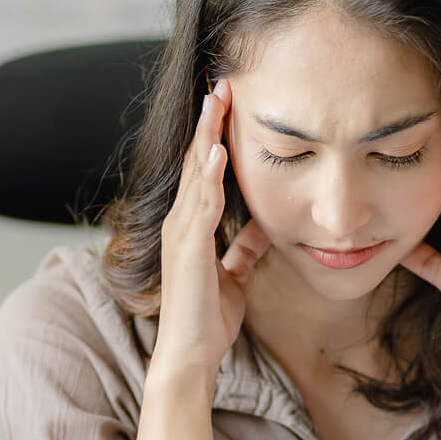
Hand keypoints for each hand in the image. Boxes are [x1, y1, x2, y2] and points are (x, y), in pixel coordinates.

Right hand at [153, 80, 269, 383]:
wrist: (189, 357)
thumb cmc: (208, 319)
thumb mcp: (233, 274)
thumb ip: (243, 248)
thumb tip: (262, 225)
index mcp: (190, 227)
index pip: (201, 170)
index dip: (214, 135)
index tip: (229, 103)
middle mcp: (179, 223)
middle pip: (193, 160)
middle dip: (208, 122)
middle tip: (222, 82)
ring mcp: (180, 234)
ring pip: (194, 174)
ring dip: (207, 136)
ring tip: (218, 100)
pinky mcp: (188, 249)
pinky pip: (199, 206)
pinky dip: (208, 177)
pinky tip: (218, 153)